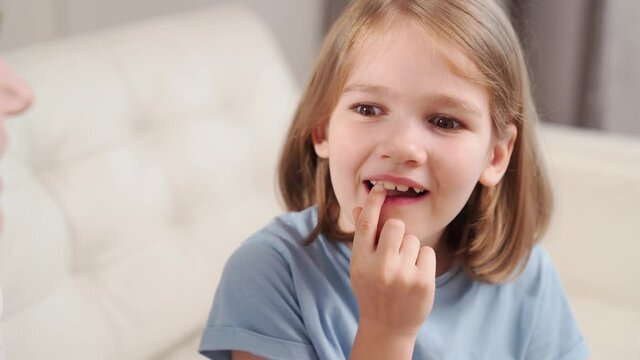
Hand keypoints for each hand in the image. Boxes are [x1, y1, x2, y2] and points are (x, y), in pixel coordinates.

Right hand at [350, 184, 435, 338]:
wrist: (387, 327)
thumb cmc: (373, 290)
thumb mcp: (361, 266)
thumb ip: (363, 238)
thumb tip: (362, 205)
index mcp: (360, 261)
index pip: (366, 223)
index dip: (373, 202)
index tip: (380, 188)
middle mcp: (380, 267)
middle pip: (395, 226)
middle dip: (397, 233)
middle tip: (395, 250)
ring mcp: (402, 275)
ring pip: (413, 239)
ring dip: (410, 250)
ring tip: (403, 270)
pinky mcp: (422, 282)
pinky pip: (426, 252)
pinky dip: (423, 261)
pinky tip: (414, 276)